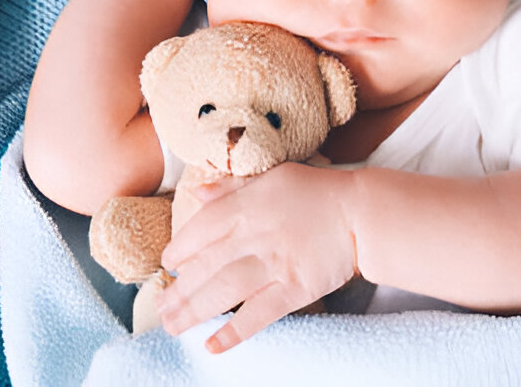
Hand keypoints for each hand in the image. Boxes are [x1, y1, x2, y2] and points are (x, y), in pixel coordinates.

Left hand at [156, 163, 358, 352]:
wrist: (360, 214)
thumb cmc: (315, 192)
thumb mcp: (272, 176)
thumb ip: (233, 186)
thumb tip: (199, 191)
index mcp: (247, 205)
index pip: (202, 229)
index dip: (180, 248)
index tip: (167, 263)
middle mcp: (255, 235)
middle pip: (206, 265)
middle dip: (179, 289)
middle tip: (159, 306)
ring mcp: (275, 264)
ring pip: (224, 290)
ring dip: (195, 311)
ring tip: (172, 327)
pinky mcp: (295, 288)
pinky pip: (258, 314)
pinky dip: (234, 331)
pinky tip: (212, 344)